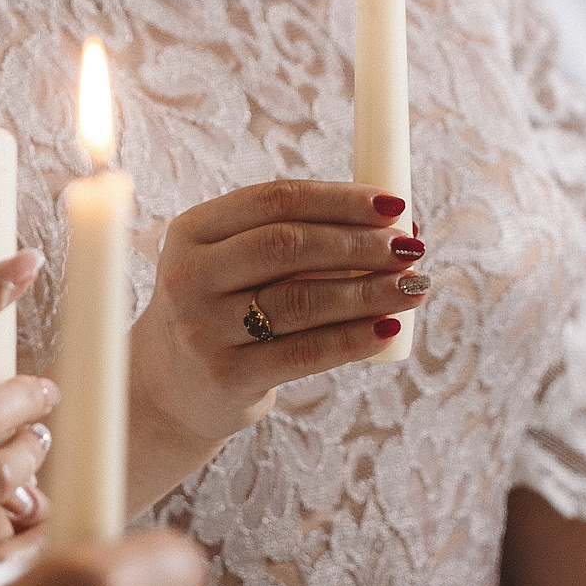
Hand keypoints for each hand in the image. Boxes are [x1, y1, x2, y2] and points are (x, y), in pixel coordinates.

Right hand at [128, 181, 423, 486]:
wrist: (171, 386)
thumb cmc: (225, 309)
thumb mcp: (235, 264)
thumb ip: (296, 240)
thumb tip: (398, 224)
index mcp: (192, 230)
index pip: (274, 200)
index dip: (340, 199)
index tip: (394, 205)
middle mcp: (188, 275)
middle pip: (287, 245)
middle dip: (360, 244)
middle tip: (410, 248)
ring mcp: (202, 327)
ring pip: (301, 299)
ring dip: (368, 291)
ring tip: (413, 287)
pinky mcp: (226, 375)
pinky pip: (304, 351)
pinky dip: (354, 339)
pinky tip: (388, 329)